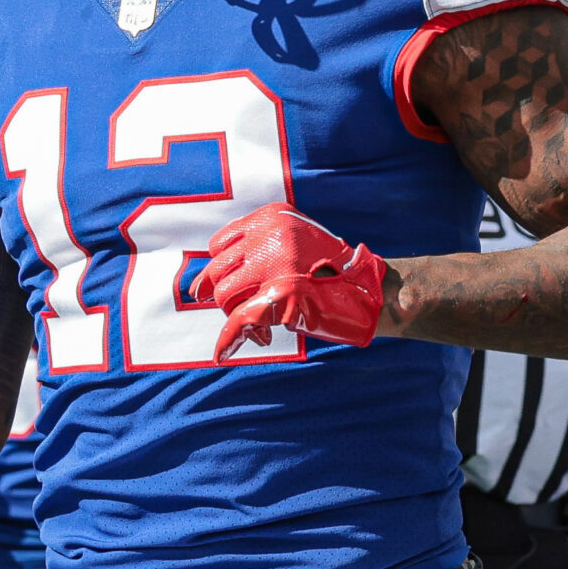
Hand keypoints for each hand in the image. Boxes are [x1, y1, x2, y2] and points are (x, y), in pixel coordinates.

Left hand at [189, 202, 386, 359]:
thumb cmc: (331, 273)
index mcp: (272, 217)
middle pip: (218, 271)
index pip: (219, 244)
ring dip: (236, 317)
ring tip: (263, 328)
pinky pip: (240, 319)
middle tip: (245, 313)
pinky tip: (223, 351)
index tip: (217, 289)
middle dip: (225, 298)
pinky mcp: (284, 293)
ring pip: (225, 296)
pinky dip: (229, 338)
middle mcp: (271, 234)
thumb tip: (195, 287)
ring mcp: (277, 262)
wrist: (372, 291)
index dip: (218, 270)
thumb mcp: (294, 247)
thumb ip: (255, 253)